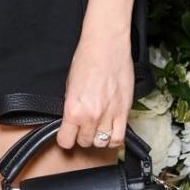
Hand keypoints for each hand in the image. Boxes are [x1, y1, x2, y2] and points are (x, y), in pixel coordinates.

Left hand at [56, 27, 134, 151]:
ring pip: (102, 143)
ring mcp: (109, 115)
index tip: (67, 135)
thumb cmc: (86, 60)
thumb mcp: (69, 86)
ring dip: (98, 138)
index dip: (65, 139)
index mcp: (73, 110)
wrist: (106, 46)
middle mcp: (91, 116)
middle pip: (85, 142)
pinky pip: (119, 137)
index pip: (66, 141)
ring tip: (97, 128)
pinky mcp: (124, 111)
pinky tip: (110, 131)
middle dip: (82, 136)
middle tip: (83, 127)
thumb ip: (71, 107)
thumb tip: (71, 121)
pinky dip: (114, 138)